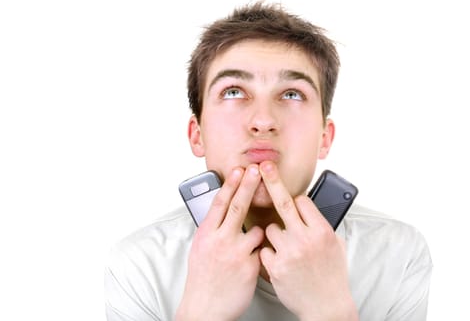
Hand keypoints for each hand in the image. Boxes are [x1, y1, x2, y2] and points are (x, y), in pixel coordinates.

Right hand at [176, 165, 264, 320]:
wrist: (205, 309)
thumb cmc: (203, 280)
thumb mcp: (200, 249)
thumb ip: (213, 231)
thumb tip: (224, 214)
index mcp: (206, 235)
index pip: (219, 203)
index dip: (230, 185)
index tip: (239, 170)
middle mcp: (220, 241)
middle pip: (238, 206)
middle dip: (248, 185)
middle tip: (256, 169)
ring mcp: (236, 253)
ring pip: (256, 231)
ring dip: (257, 235)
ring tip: (246, 250)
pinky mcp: (250, 266)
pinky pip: (261, 251)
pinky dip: (259, 255)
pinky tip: (249, 266)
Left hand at [259, 161, 358, 320]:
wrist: (326, 307)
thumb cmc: (332, 276)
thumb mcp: (335, 246)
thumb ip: (321, 226)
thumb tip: (308, 209)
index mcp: (322, 231)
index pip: (302, 201)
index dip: (296, 201)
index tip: (292, 200)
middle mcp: (305, 238)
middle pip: (283, 202)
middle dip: (272, 181)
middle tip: (263, 166)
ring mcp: (288, 252)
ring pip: (270, 229)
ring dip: (275, 235)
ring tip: (287, 250)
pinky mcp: (275, 267)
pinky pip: (264, 249)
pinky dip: (269, 253)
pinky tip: (280, 262)